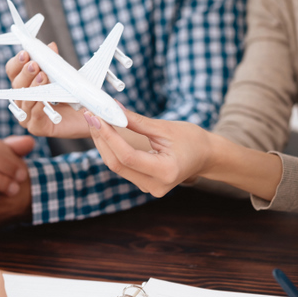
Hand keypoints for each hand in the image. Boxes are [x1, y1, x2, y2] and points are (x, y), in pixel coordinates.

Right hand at [5, 44, 90, 138]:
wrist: (89, 115)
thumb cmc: (73, 94)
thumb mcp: (63, 75)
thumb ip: (54, 62)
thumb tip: (50, 46)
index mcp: (25, 84)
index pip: (13, 71)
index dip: (17, 62)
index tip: (25, 53)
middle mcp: (23, 100)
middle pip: (16, 85)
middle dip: (25, 73)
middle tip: (35, 64)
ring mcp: (28, 116)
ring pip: (24, 100)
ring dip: (33, 87)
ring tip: (43, 77)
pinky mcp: (38, 128)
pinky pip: (34, 117)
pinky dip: (39, 106)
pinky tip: (45, 99)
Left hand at [84, 109, 213, 196]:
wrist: (206, 156)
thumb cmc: (192, 140)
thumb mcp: (165, 128)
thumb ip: (137, 121)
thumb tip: (113, 109)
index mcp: (165, 171)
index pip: (128, 156)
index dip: (109, 137)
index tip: (97, 118)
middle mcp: (155, 185)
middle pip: (117, 164)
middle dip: (101, 138)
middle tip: (90, 115)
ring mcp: (148, 187)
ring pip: (116, 166)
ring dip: (103, 143)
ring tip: (94, 120)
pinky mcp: (143, 182)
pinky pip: (122, 166)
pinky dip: (111, 149)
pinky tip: (104, 133)